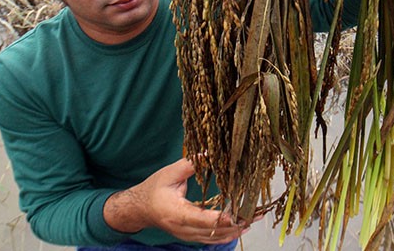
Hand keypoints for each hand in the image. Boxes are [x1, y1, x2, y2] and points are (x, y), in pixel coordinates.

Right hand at [103, 158, 247, 243]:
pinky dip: (227, 235)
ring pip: (215, 239)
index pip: (201, 219)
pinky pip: (212, 240)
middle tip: (254, 215)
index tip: (236, 215)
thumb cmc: (154, 190)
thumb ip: (190, 165)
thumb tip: (210, 154)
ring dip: (235, 231)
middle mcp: (183, 228)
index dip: (220, 218)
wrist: (140, 209)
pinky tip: (240, 227)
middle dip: (235, 224)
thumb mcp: (169, 173)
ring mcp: (187, 235)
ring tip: (252, 220)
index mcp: (176, 212)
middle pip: (213, 232)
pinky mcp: (191, 236)